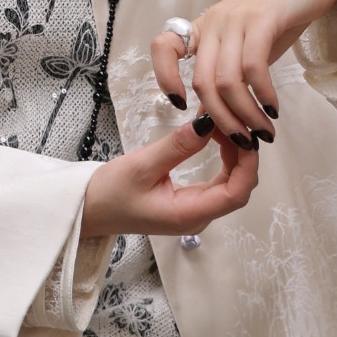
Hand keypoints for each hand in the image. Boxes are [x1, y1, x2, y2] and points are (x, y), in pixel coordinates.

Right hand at [82, 117, 259, 240]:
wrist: (88, 210)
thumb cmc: (109, 193)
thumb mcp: (141, 165)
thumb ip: (177, 146)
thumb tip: (208, 124)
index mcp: (188, 214)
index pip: (236, 193)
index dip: (248, 163)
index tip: (244, 133)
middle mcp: (197, 217)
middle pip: (238, 188)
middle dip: (243, 154)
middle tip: (230, 120)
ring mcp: (194, 211)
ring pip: (230, 185)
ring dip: (233, 155)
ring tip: (221, 124)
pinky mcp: (188, 203)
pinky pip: (217, 183)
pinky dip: (223, 160)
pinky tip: (215, 138)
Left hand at [149, 0, 336, 145]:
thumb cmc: (281, 14)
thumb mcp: (248, 46)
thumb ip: (231, 73)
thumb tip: (215, 113)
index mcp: (205, 27)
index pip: (164, 46)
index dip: (164, 77)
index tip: (181, 106)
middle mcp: (215, 22)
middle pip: (203, 81)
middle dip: (221, 120)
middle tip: (242, 141)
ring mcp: (237, 19)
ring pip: (227, 81)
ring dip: (245, 115)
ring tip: (262, 132)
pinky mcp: (263, 19)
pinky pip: (253, 67)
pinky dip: (262, 95)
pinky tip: (273, 109)